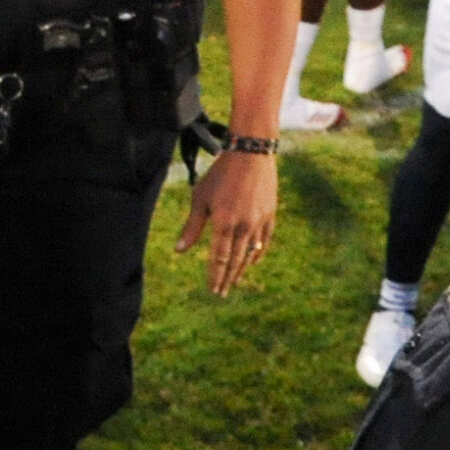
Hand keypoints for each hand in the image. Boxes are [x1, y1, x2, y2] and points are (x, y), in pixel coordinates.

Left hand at [177, 149, 278, 296]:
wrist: (250, 155)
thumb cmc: (219, 175)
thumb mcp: (200, 198)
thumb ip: (192, 227)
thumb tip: (179, 251)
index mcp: (224, 223)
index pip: (218, 257)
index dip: (215, 275)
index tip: (212, 289)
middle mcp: (244, 226)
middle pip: (234, 260)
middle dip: (227, 278)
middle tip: (221, 293)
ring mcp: (259, 222)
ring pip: (250, 253)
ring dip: (241, 268)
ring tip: (234, 281)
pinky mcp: (270, 216)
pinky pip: (264, 241)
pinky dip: (257, 253)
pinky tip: (252, 261)